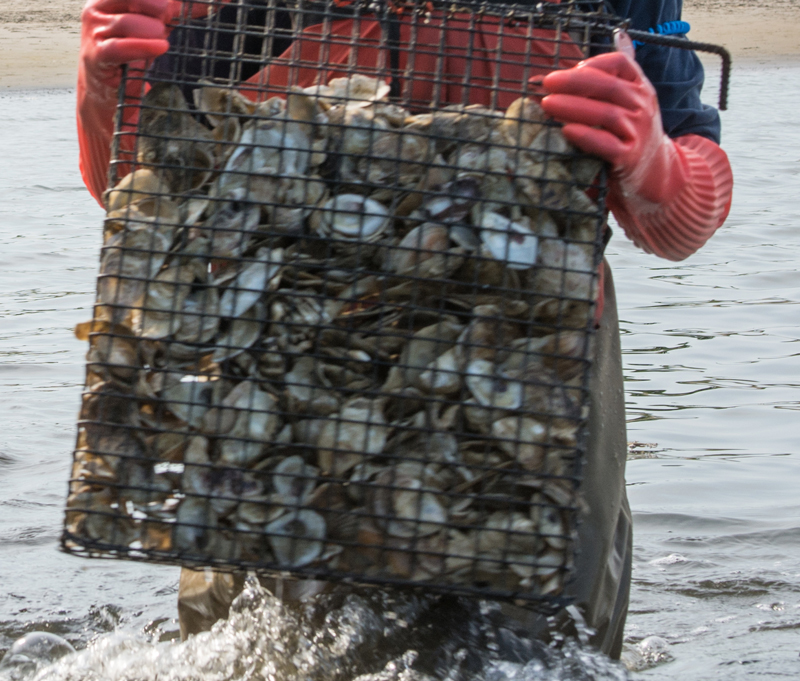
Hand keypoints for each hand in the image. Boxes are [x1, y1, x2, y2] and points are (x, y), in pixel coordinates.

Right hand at [80, 0, 174, 95]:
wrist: (109, 84)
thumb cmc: (130, 50)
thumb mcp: (152, 26)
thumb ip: (175, 13)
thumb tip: (210, 4)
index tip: (170, 9)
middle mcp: (96, 10)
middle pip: (133, 0)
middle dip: (156, 11)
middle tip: (165, 23)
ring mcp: (94, 32)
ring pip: (127, 23)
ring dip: (152, 31)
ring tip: (162, 39)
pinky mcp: (97, 55)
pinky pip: (120, 48)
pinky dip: (143, 47)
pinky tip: (161, 47)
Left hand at [538, 31, 732, 260]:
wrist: (656, 174)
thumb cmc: (634, 134)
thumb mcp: (633, 100)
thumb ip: (620, 73)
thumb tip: (619, 34)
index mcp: (641, 88)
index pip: (620, 64)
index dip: (593, 63)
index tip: (569, 69)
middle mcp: (643, 106)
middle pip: (607, 87)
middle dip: (573, 83)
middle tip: (546, 84)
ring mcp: (638, 132)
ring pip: (605, 114)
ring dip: (573, 107)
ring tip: (547, 104)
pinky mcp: (629, 158)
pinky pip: (606, 144)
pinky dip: (585, 136)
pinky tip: (566, 130)